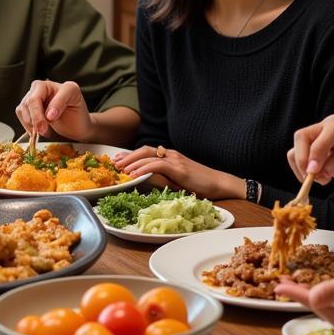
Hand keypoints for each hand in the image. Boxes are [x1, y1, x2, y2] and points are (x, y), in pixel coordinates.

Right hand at [16, 80, 92, 141]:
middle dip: (36, 118)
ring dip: (31, 122)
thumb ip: (60, 104)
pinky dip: (26, 124)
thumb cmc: (77, 116)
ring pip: (23, 107)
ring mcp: (35, 94)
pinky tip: (36, 129)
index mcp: (63, 86)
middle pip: (32, 100)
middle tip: (43, 130)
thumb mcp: (76, 106)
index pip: (53, 93)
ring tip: (43, 130)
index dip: (48, 106)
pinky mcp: (27, 104)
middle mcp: (46, 86)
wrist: (75, 126)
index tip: (51, 119)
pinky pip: (20, 112)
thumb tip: (47, 114)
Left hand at [111, 145, 237, 198]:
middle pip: (143, 150)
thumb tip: (149, 180)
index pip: (147, 152)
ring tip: (120, 169)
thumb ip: (164, 177)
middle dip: (127, 156)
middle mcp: (170, 154)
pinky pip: (156, 165)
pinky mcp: (178, 168)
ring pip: (147, 156)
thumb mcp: (178, 179)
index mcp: (170, 156)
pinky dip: (143, 168)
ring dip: (132, 162)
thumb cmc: (201, 184)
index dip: (131, 155)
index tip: (119, 160)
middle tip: (114, 162)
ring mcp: (174, 159)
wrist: (219, 183)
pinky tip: (134, 175)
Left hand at [274, 264, 333, 331]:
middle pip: (318, 306)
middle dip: (300, 293)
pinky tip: (324, 287)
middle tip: (281, 280)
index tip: (276, 285)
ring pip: (329, 306)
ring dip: (314, 294)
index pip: (312, 303)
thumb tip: (311, 298)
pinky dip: (331, 296)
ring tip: (295, 282)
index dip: (294, 292)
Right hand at [287, 114, 333, 186]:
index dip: (314, 157)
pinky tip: (317, 178)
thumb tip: (315, 172)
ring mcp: (314, 139)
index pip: (318, 139)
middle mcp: (322, 128)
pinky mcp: (309, 151)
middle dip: (302, 160)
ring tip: (321, 180)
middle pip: (300, 138)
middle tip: (310, 178)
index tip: (313, 173)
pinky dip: (301, 171)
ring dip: (302, 168)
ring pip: (295, 150)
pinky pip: (296, 159)